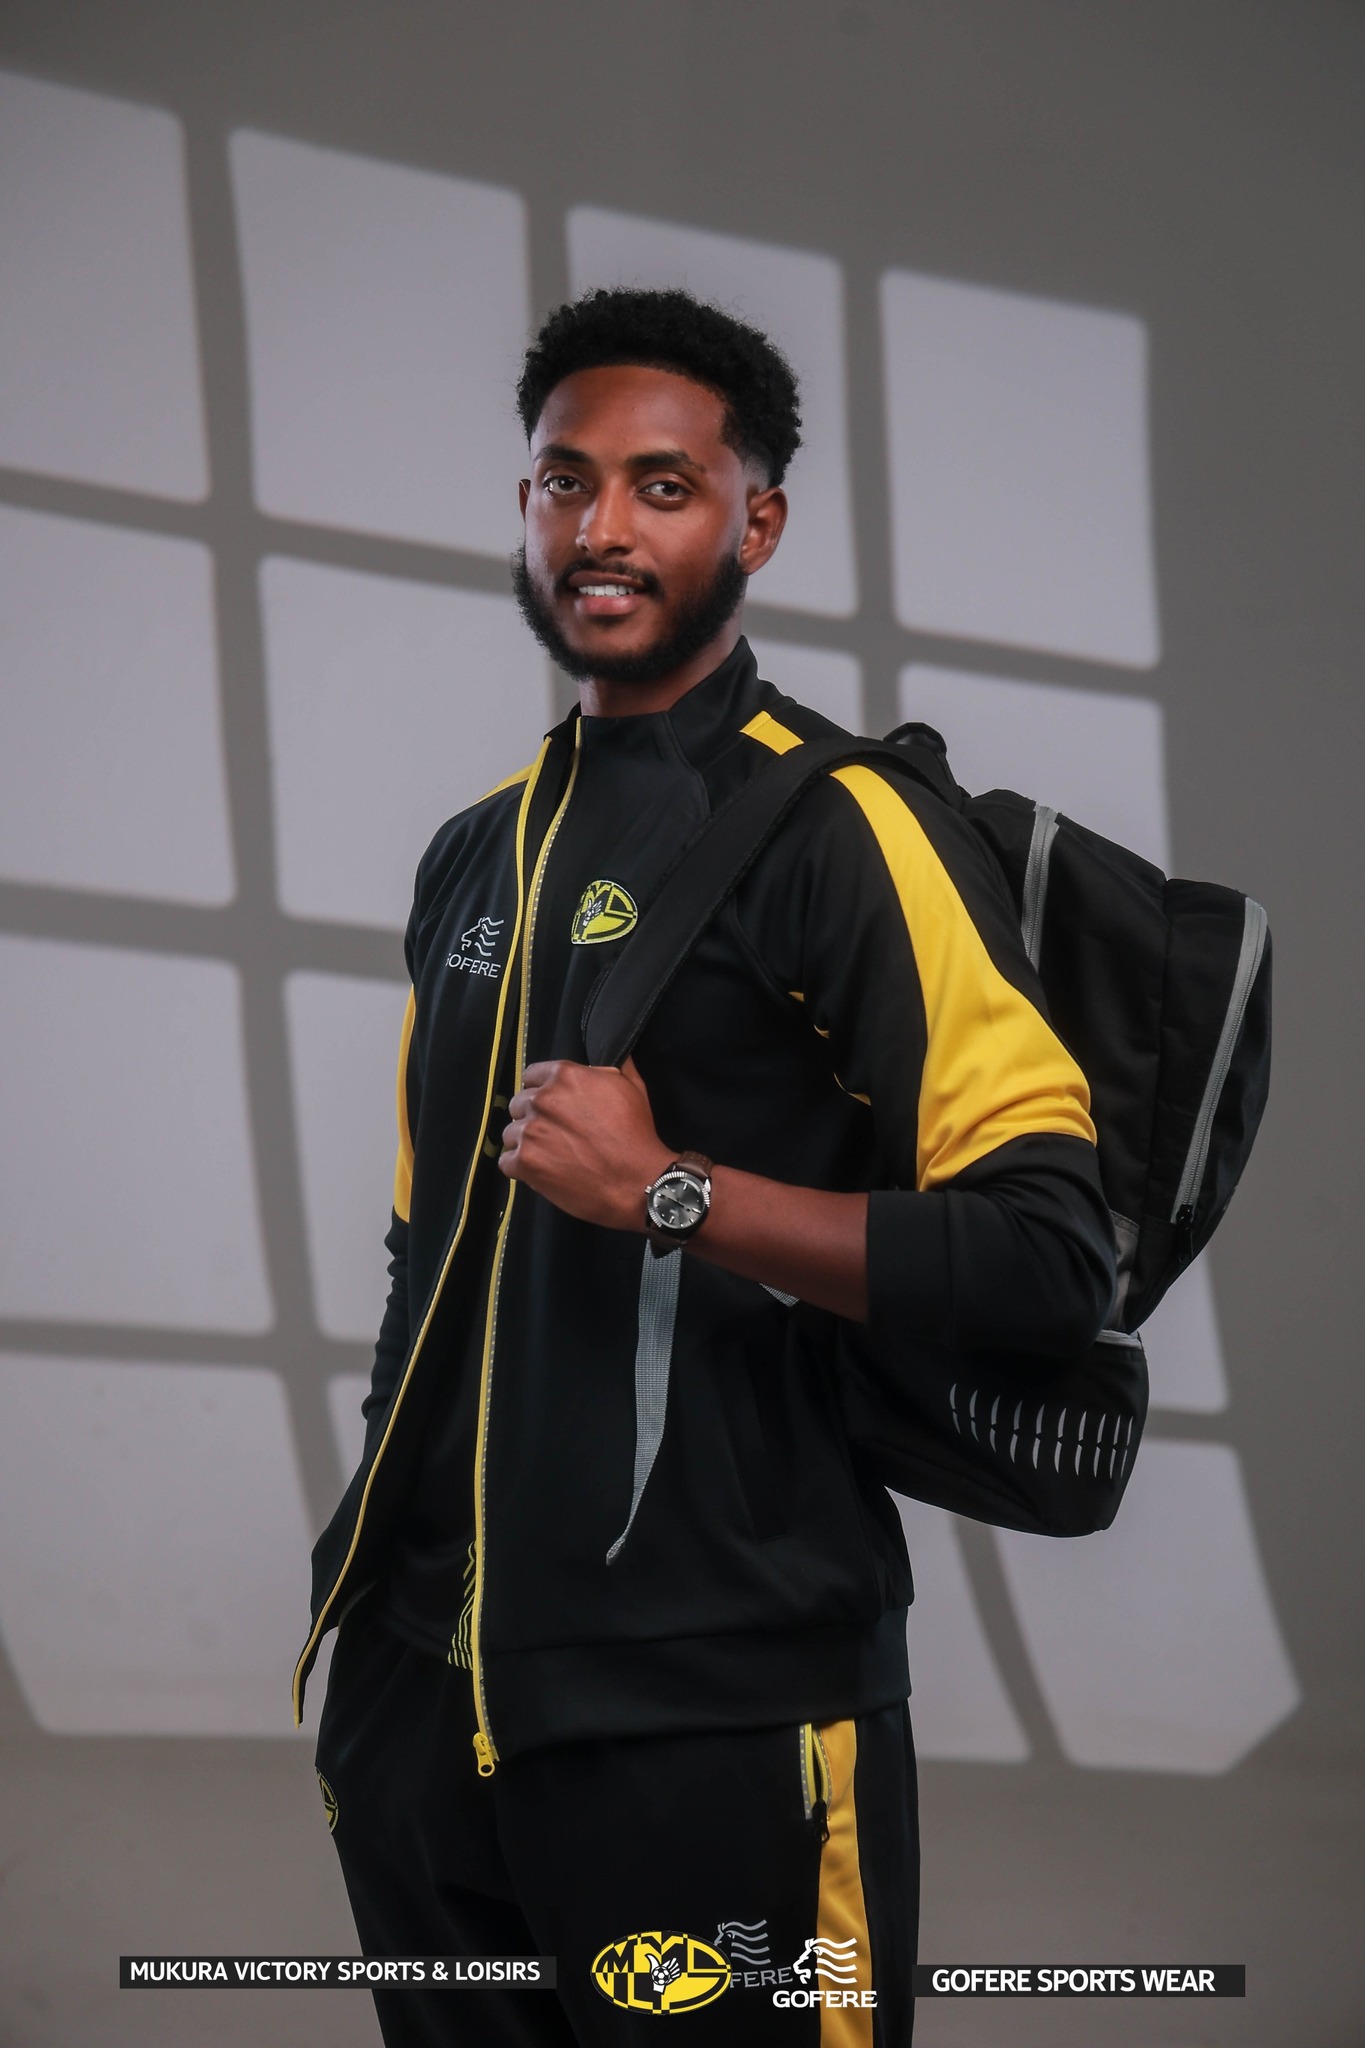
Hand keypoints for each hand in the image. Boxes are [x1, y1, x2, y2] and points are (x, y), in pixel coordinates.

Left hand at [498, 1056, 672, 1230]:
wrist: (636, 1182)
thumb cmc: (636, 1134)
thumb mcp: (632, 1088)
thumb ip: (613, 1068)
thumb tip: (613, 1051)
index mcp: (564, 1076)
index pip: (532, 1075)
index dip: (541, 1090)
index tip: (553, 1106)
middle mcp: (541, 1099)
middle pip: (519, 1104)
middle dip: (533, 1116)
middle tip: (554, 1133)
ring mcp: (529, 1132)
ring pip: (510, 1133)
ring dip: (525, 1142)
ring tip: (548, 1155)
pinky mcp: (524, 1163)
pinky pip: (506, 1161)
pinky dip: (519, 1167)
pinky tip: (539, 1171)